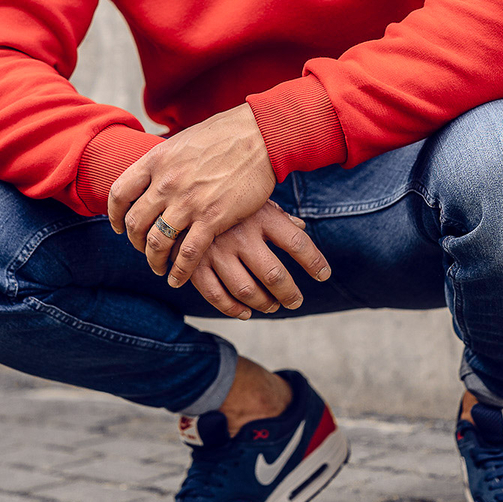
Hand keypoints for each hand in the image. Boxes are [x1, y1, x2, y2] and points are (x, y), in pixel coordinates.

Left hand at [107, 104, 276, 286]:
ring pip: (157, 242)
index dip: (114, 214)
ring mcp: (188, 201)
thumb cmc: (226, 135)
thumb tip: (155, 174)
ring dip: (154, 260)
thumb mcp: (183, 141)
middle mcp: (166, 182)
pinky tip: (177, 279)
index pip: (119, 193)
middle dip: (135, 242)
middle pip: (135, 222)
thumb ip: (166, 161)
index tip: (119, 226)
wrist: (259, 135)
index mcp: (156, 160)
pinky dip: (179, 271)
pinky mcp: (212, 218)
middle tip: (143, 249)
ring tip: (159, 267)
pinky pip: (187, 254)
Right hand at [191, 201, 331, 318]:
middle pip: (274, 275)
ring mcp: (216, 250)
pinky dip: (233, 309)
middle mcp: (241, 234)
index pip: (298, 243)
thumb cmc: (225, 196)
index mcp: (261, 215)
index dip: (315, 262)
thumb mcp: (253, 198)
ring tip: (273, 305)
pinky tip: (245, 312)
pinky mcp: (194, 264)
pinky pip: (217, 296)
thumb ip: (276, 215)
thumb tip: (300, 225)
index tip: (323, 274)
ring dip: (264, 304)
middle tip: (296, 301)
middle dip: (290, 294)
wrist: (179, 189)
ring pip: (247, 291)